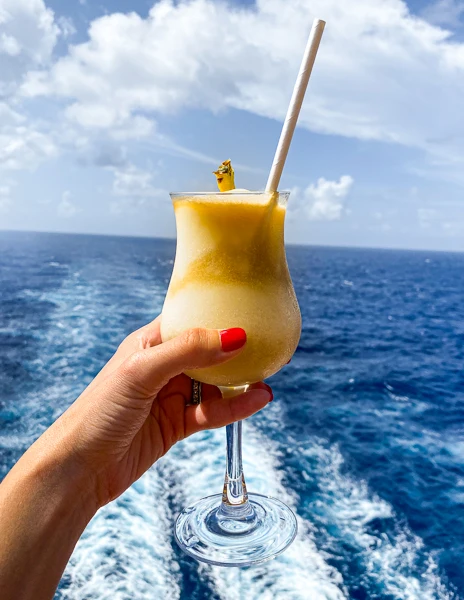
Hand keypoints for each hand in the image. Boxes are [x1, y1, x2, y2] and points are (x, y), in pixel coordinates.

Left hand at [40, 316, 271, 506]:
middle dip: (233, 350)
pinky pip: (213, 412)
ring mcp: (170, 396)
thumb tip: (235, 336)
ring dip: (239, 381)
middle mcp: (162, 366)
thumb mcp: (142, 372)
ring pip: (214, 384)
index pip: (188, 320)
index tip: (248, 310)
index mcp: (149, 343)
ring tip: (267, 375)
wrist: (79, 469)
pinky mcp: (177, 424)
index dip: (216, 315)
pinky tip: (257, 400)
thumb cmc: (99, 412)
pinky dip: (235, 407)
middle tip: (266, 345)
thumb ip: (188, 351)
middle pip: (206, 352)